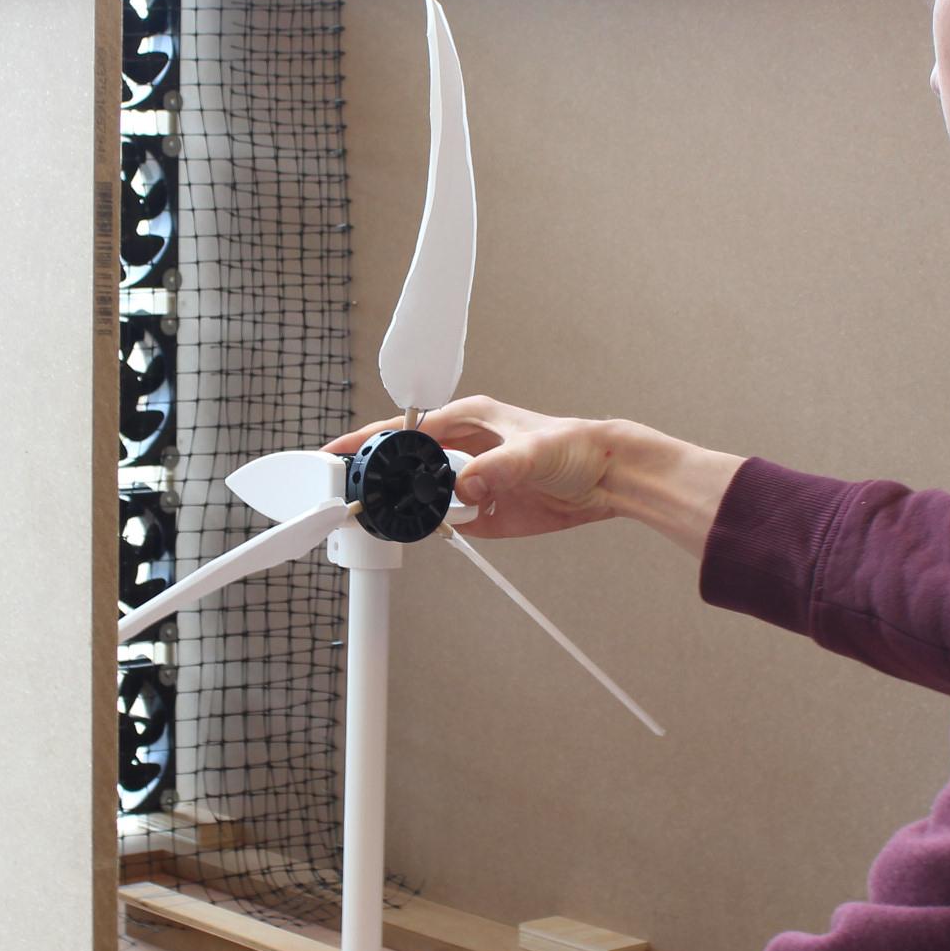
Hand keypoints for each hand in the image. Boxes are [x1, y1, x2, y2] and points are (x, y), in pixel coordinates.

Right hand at [324, 396, 623, 540]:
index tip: (341, 453)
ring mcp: (471, 481)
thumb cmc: (577, 446)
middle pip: (406, 464)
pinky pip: (448, 523)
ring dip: (411, 509)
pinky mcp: (483, 511)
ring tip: (393, 518)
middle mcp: (463, 448)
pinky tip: (434, 531)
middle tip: (358, 495)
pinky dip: (438, 529)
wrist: (608, 479)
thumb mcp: (536, 451)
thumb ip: (498, 468)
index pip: (406, 429)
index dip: (370, 441)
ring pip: (423, 497)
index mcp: (467, 419)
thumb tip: (465, 485)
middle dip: (383, 479)